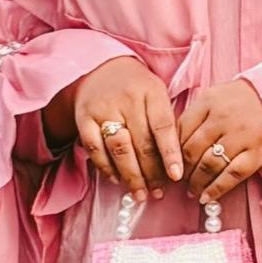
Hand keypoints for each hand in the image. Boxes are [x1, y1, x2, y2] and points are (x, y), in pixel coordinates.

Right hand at [65, 56, 182, 201]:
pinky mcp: (84, 118)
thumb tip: (177, 164)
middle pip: (141, 143)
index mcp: (151, 91)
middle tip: (158, 192)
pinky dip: (106, 168)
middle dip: (152, 173)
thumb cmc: (137, 88)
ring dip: (131, 176)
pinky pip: (95, 150)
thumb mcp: (157, 94)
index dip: (170, 153)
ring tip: (140, 194)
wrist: (100, 68)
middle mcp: (127, 99)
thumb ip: (166, 123)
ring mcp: (103, 109)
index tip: (177, 176)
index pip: (163, 126)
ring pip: (119, 149)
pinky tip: (117, 180)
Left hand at [177, 76, 261, 204]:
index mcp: (209, 101)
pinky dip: (216, 189)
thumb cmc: (250, 97)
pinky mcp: (258, 153)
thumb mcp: (219, 94)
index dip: (172, 150)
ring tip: (192, 190)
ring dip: (196, 182)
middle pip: (191, 150)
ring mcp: (240, 137)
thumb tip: (176, 141)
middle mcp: (222, 119)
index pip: (180, 130)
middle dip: (182, 170)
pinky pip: (232, 176)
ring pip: (208, 166)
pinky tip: (207, 197)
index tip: (170, 162)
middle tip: (179, 180)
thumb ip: (199, 113)